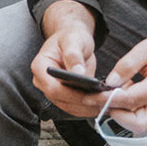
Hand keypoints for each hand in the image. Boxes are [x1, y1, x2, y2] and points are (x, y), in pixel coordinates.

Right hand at [30, 0, 102, 118]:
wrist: (73, 41)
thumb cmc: (71, 37)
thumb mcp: (73, 40)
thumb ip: (73, 55)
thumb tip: (77, 73)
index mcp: (40, 67)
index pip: (53, 88)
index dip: (71, 94)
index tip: (89, 94)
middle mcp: (43, 81)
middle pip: (60, 100)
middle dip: (82, 103)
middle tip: (102, 102)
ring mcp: (53, 89)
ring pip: (68, 106)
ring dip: (87, 108)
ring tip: (106, 105)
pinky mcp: (64, 95)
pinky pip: (75, 106)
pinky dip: (88, 107)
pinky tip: (102, 104)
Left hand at [102, 29, 146, 133]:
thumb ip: (128, 64)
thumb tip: (110, 81)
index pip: (131, 100)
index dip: (108, 99)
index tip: (91, 95)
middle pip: (137, 123)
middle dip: (115, 114)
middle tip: (100, 99)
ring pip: (137, 124)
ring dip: (119, 113)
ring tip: (111, 93)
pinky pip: (139, 118)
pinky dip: (126, 111)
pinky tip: (121, 93)